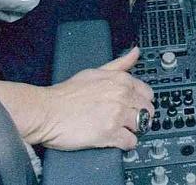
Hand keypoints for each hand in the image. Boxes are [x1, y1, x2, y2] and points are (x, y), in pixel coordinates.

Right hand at [36, 46, 154, 149]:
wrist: (48, 111)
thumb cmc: (67, 93)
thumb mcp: (96, 71)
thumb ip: (120, 63)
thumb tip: (135, 52)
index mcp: (121, 80)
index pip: (147, 93)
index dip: (141, 102)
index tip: (136, 107)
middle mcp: (122, 95)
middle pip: (147, 110)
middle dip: (139, 116)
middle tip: (128, 120)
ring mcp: (117, 114)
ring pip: (141, 126)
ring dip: (133, 130)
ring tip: (121, 130)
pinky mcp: (109, 133)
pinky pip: (130, 142)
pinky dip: (126, 144)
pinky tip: (116, 140)